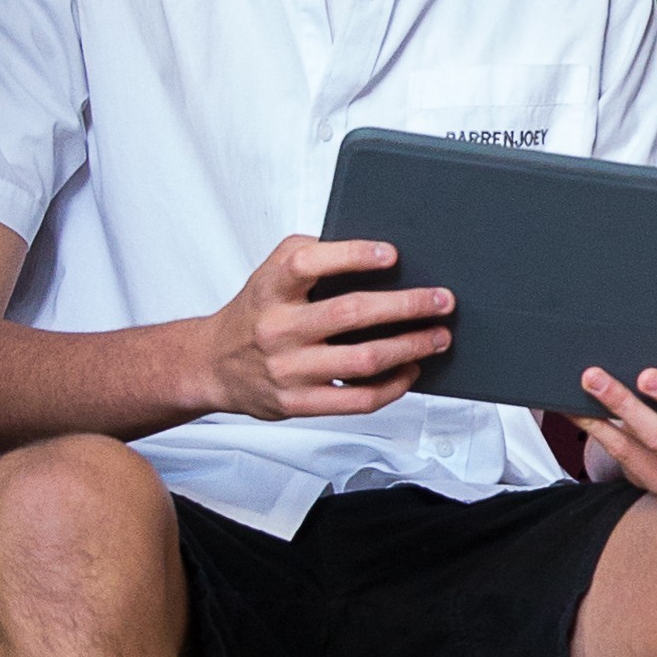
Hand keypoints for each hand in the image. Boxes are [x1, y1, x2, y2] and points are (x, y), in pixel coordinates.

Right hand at [199, 235, 450, 419]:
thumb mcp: (271, 273)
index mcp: (271, 288)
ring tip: (439, 337)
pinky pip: (357, 399)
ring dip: (411, 347)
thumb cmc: (257, 310)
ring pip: (363, 359)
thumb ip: (314, 256)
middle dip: (407, 306)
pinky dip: (393, 386)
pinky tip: (411, 370)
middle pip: (351, 313)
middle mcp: (277, 327)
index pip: (308, 263)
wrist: (213, 364)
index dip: (352, 255)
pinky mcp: (297, 403)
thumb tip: (381, 255)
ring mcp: (287, 369)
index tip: (392, 253)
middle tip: (443, 300)